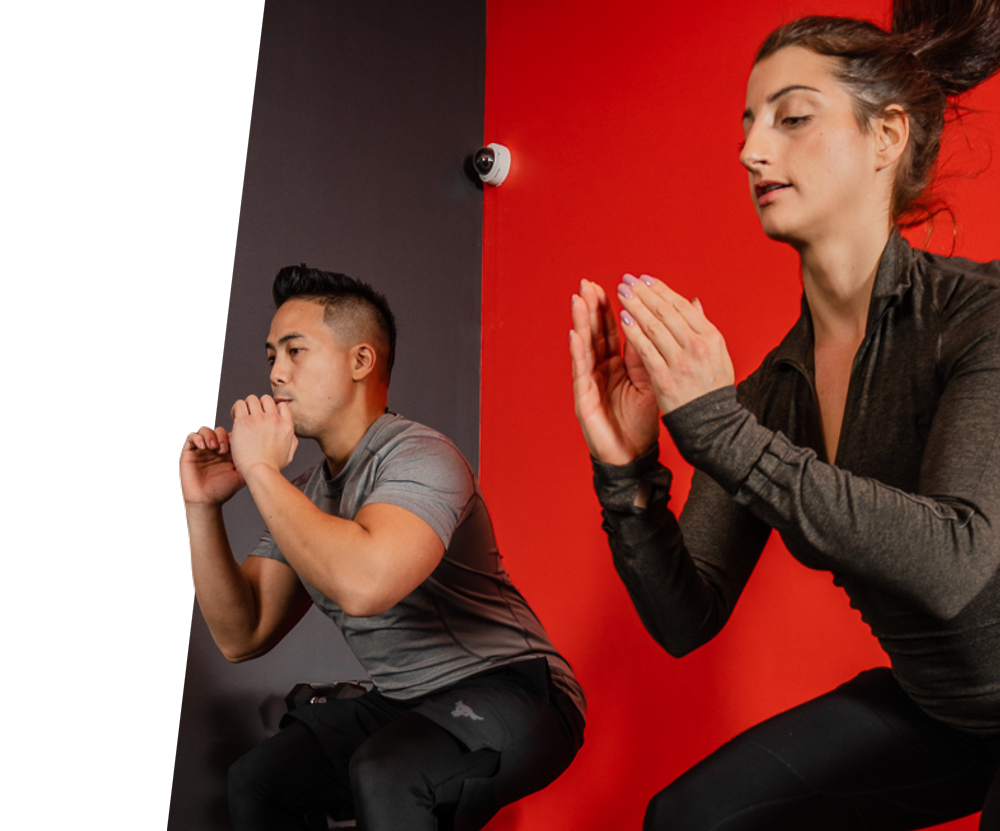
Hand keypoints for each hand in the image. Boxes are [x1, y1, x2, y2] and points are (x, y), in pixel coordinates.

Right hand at [179, 426, 245, 506]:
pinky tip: (203, 447)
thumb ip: (249, 462)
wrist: (206, 501)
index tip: (237, 446)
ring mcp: (202, 450)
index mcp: (228, 452)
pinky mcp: (189, 452)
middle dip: (222, 437)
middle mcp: (215, 449)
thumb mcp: (242, 475)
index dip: (234, 436)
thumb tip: (260, 451)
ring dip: (210, 435)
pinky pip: (191, 437)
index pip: (231, 435)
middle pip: (219, 430)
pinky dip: (197, 438)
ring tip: (213, 448)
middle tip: (224, 450)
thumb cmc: (224, 490)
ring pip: (205, 430)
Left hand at [229, 394, 298, 475]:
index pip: (281, 405)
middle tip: (252, 415)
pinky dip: (236, 409)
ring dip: (246, 406)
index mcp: (286, 426)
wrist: (261, 471)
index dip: (272, 409)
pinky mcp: (244, 421)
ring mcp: (259, 419)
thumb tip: (291, 434)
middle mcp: (274, 419)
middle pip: (266, 399)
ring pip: (251, 399)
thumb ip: (291, 441)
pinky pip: (239, 404)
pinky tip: (235, 417)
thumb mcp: (289, 454)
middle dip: (258, 405)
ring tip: (241, 415)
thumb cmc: (272, 467)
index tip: (265, 416)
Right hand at [570, 279, 660, 464]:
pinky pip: (581, 373)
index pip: (613, 332)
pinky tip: (576, 335)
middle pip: (595, 334)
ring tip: (579, 300)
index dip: (612, 309)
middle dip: (592, 308)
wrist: (633, 457)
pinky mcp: (584, 399)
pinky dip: (578, 353)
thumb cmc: (639, 423)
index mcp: (617, 367)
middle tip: (588, 283)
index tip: (613, 286)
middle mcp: (600, 371)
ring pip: (584, 348)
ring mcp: (589, 384)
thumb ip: (651, 356)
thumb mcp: (650, 384)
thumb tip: (661, 327)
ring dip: (580, 323)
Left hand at [615, 274, 733, 413]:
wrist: (712, 424)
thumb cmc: (712, 389)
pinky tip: (623, 318)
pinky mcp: (665, 378)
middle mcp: (698, 346)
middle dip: (644, 293)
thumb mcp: (718, 355)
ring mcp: (681, 362)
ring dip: (636, 306)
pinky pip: (645, 349)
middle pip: (666, 312)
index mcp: (712, 337)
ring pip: (654, 327)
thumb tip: (693, 302)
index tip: (645, 279)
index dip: (661, 290)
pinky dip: (633, 332)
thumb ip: (703, 327)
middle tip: (627, 280)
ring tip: (622, 293)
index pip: (682, 307)